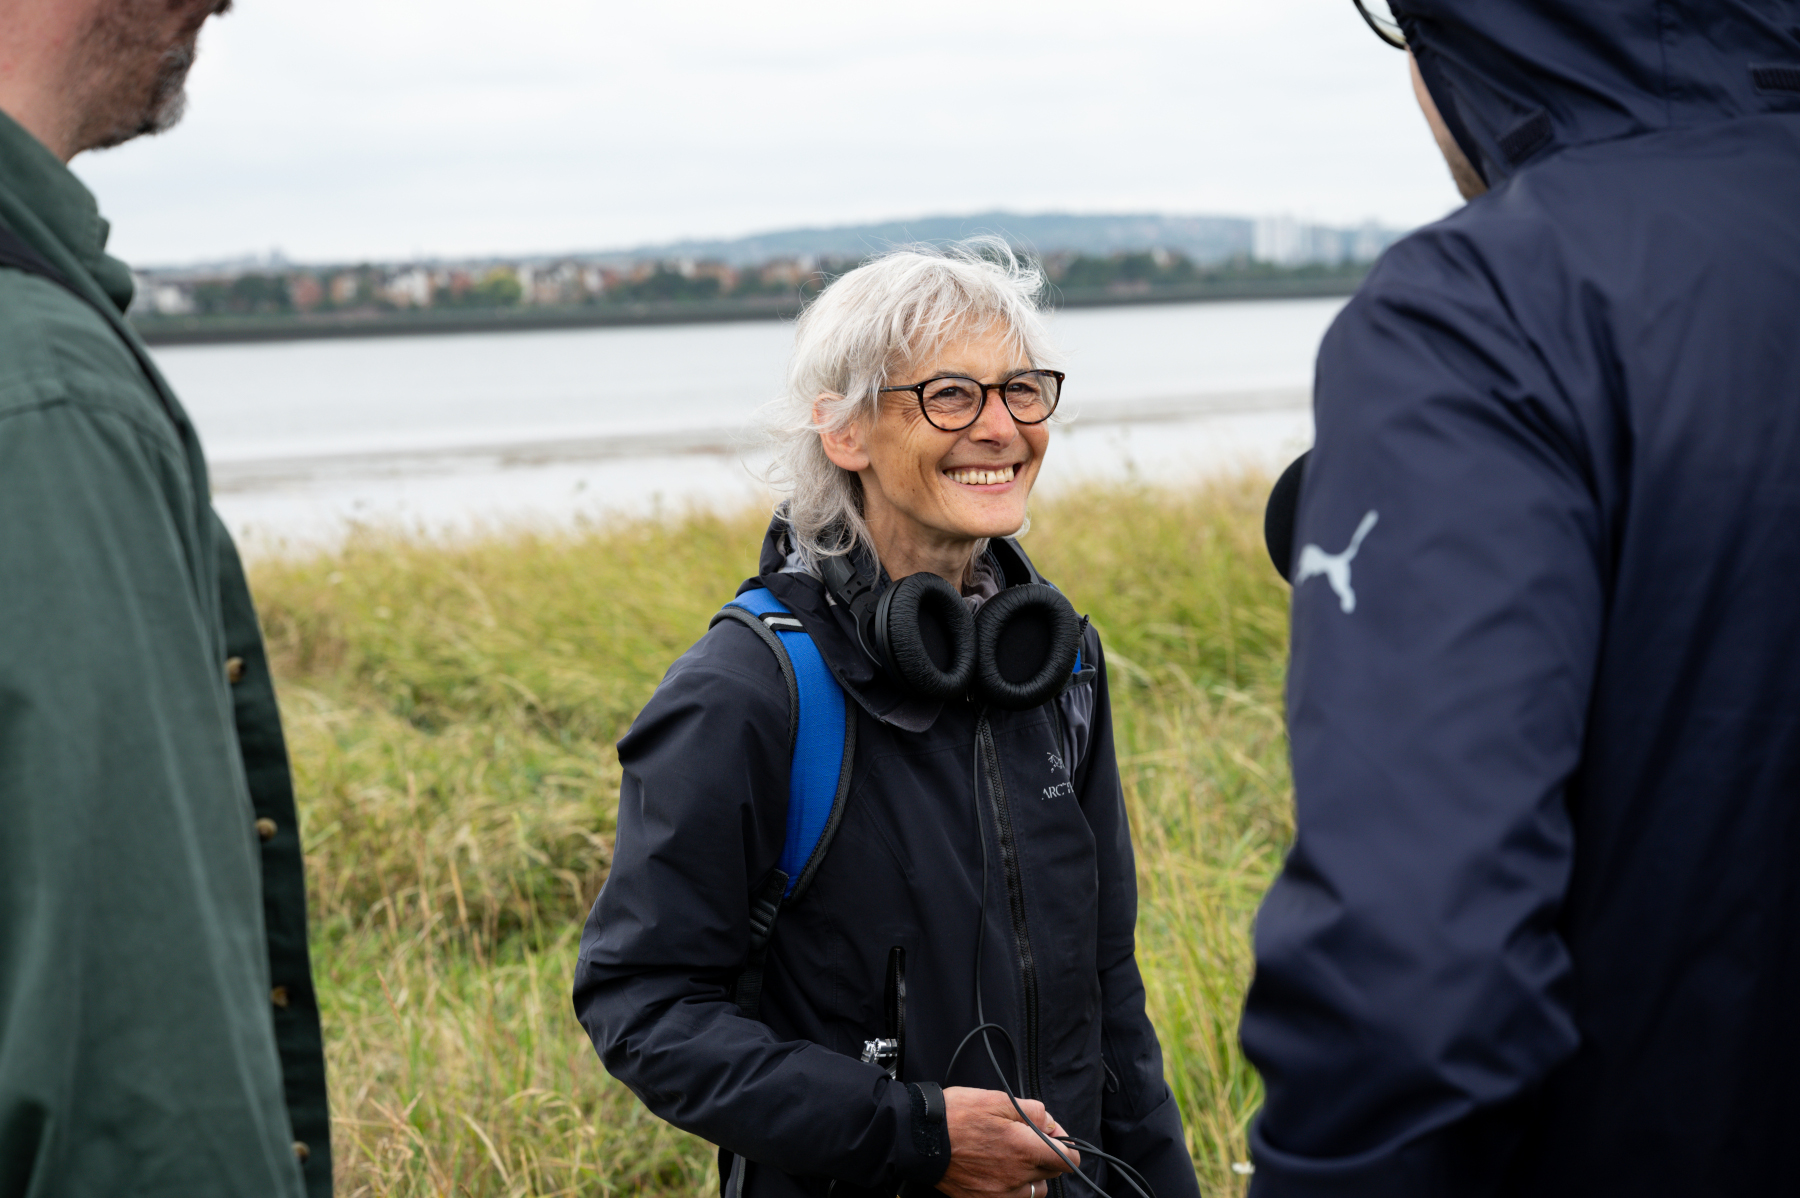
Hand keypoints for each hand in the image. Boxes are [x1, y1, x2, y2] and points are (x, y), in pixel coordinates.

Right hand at [935, 1086, 1079, 1197]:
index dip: (1065, 1145)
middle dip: (1045, 1156)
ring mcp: (1000, 1194)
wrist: (920, 1138)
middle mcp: (1016, 1177)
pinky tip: (995, 1170)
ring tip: (1009, 1157)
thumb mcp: (997, 1099)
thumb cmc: (956, 1115)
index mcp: (1024, 1149)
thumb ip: (1032, 1111)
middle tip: (1024, 1139)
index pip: (1068, 1159)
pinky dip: (1010, 1187)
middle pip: (1051, 1174)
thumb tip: (1051, 1124)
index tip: (1051, 1136)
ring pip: (1033, 1190)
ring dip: (1030, 1176)